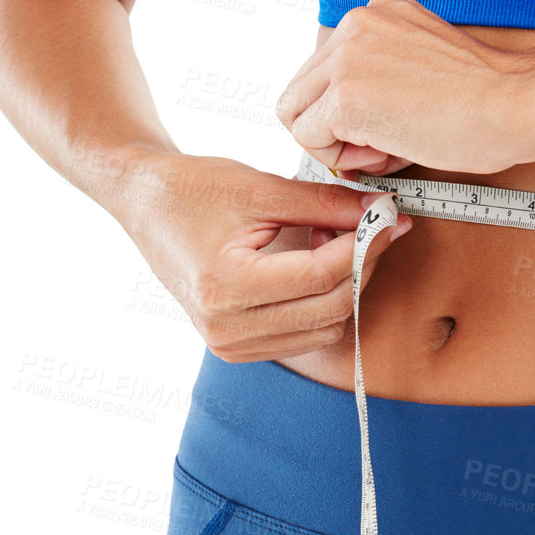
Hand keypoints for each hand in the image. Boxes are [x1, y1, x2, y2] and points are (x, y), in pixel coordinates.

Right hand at [115, 151, 412, 362]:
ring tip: (330, 239)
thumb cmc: (192, 189)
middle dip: (361, 265)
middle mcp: (226, 327)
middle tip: (370, 224)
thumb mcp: (260, 187)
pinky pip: (304, 337)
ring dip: (343, 286)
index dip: (365, 244)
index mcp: (226, 286)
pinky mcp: (235, 348)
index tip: (390, 216)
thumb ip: (324, 204)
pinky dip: (322, 304)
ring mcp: (229, 344)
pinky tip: (313, 265)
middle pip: (329, 308)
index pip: (320, 276)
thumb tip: (382, 211)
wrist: (144, 206)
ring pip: (324, 329)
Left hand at [275, 0, 534, 176]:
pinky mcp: (344, 96)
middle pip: (301, 90)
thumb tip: (342, 122)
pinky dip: (341, 158)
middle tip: (379, 144)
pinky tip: (387, 151)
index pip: (323, 68)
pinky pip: (309, 139)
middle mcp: (354, 24)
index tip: (384, 123)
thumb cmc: (486, 98)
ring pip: (296, 115)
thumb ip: (378, 77)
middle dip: (331, 128)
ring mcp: (345, 57)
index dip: (343, 110)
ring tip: (386, 147)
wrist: (515, 104)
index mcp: (376, 11)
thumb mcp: (420, 64)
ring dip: (335, 144)